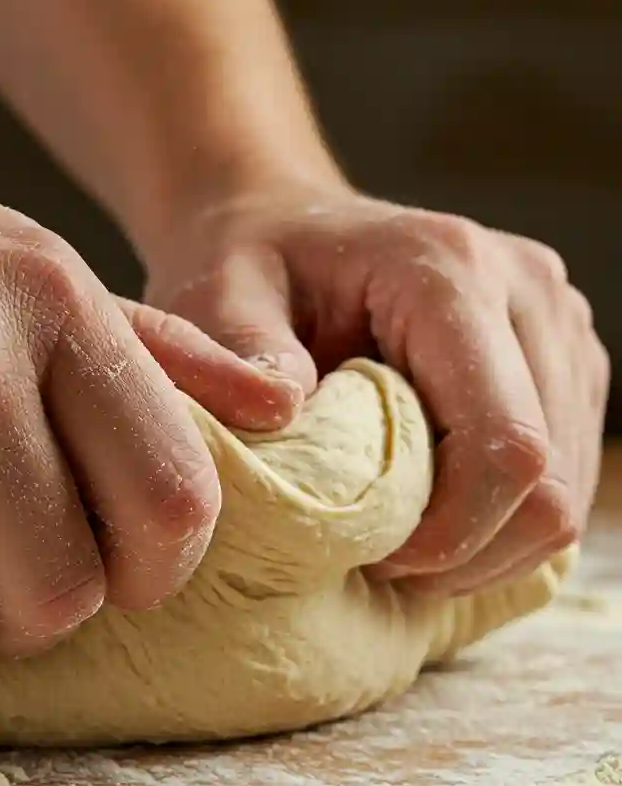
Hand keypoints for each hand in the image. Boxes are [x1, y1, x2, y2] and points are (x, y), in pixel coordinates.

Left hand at [142, 184, 609, 596]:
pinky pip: (564, 475)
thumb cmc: (250, 265)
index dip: (452, 531)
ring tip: (398, 537)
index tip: (372, 555)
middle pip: (552, 480)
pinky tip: (431, 511)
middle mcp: (528, 290)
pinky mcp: (562, 360)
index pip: (506, 442)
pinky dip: (502, 519)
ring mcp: (558, 326)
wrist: (290, 225)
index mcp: (450, 272)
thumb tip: (285, 416)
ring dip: (487, 542)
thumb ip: (241, 354)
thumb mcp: (218, 298)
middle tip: (379, 559)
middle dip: (468, 549)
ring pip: (567, 490)